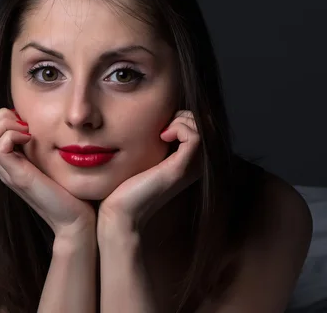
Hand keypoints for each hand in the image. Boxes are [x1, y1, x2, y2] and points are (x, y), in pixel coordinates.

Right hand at [0, 108, 95, 238]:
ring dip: (5, 125)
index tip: (26, 122)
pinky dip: (13, 136)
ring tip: (27, 132)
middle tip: (26, 125)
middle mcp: (3, 167)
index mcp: (9, 162)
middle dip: (0, 117)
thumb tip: (41, 123)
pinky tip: (30, 141)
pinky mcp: (18, 177)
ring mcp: (7, 172)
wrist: (74, 220)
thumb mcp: (50, 162)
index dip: (1, 118)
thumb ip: (41, 147)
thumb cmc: (68, 192)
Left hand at [97, 110, 201, 234]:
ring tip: (163, 131)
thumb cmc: (128, 183)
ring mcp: (191, 168)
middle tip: (163, 126)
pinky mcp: (181, 169)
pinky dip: (179, 128)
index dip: (186, 117)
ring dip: (182, 121)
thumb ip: (158, 140)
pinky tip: (163, 136)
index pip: (202, 126)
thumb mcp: (147, 154)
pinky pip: (195, 136)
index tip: (164, 124)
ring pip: (202, 128)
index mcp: (189, 161)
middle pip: (205, 124)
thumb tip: (160, 118)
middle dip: (184, 116)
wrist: (121, 210)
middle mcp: (196, 165)